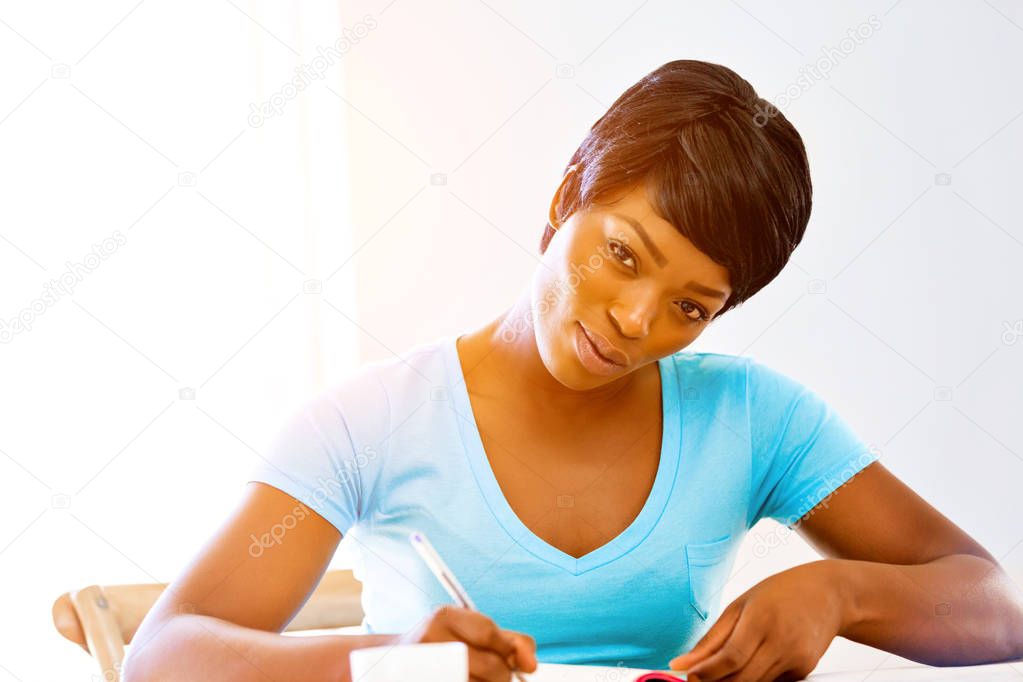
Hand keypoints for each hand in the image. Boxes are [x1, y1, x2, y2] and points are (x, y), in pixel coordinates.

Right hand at [398, 605, 537, 681]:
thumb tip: (531, 664)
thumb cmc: (445, 646)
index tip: (516, 661)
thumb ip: (508, 641)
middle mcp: (431, 637)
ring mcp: (426, 666)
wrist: (396, 663)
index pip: (489, 632)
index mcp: (445, 616)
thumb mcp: (471, 632)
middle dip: (503, 676)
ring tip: (475, 679)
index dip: (508, 650)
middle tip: (492, 676)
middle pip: (492, 667)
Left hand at [668, 560, 847, 680]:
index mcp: (761, 619)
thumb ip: (711, 639)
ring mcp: (797, 659)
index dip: (707, 673)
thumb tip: (680, 665)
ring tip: (722, 670)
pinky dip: (756, 678)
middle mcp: (781, 641)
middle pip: (742, 679)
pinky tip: (756, 661)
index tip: (689, 677)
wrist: (829, 594)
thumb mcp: (740, 605)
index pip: (731, 658)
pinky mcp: (805, 670)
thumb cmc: (780, 593)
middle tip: (699, 679)